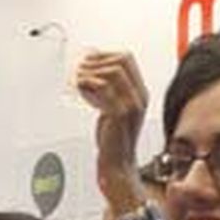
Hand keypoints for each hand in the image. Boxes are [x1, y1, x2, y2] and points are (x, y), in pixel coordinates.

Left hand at [78, 51, 149, 172]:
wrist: (118, 165)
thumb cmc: (114, 140)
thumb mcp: (113, 110)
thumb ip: (107, 92)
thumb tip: (90, 72)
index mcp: (140, 94)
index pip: (127, 59)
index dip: (105, 55)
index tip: (89, 60)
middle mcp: (139, 97)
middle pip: (123, 60)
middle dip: (98, 60)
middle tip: (82, 68)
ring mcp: (131, 105)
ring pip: (113, 71)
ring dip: (92, 71)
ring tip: (78, 79)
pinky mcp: (119, 113)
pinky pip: (104, 87)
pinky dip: (88, 83)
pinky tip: (80, 89)